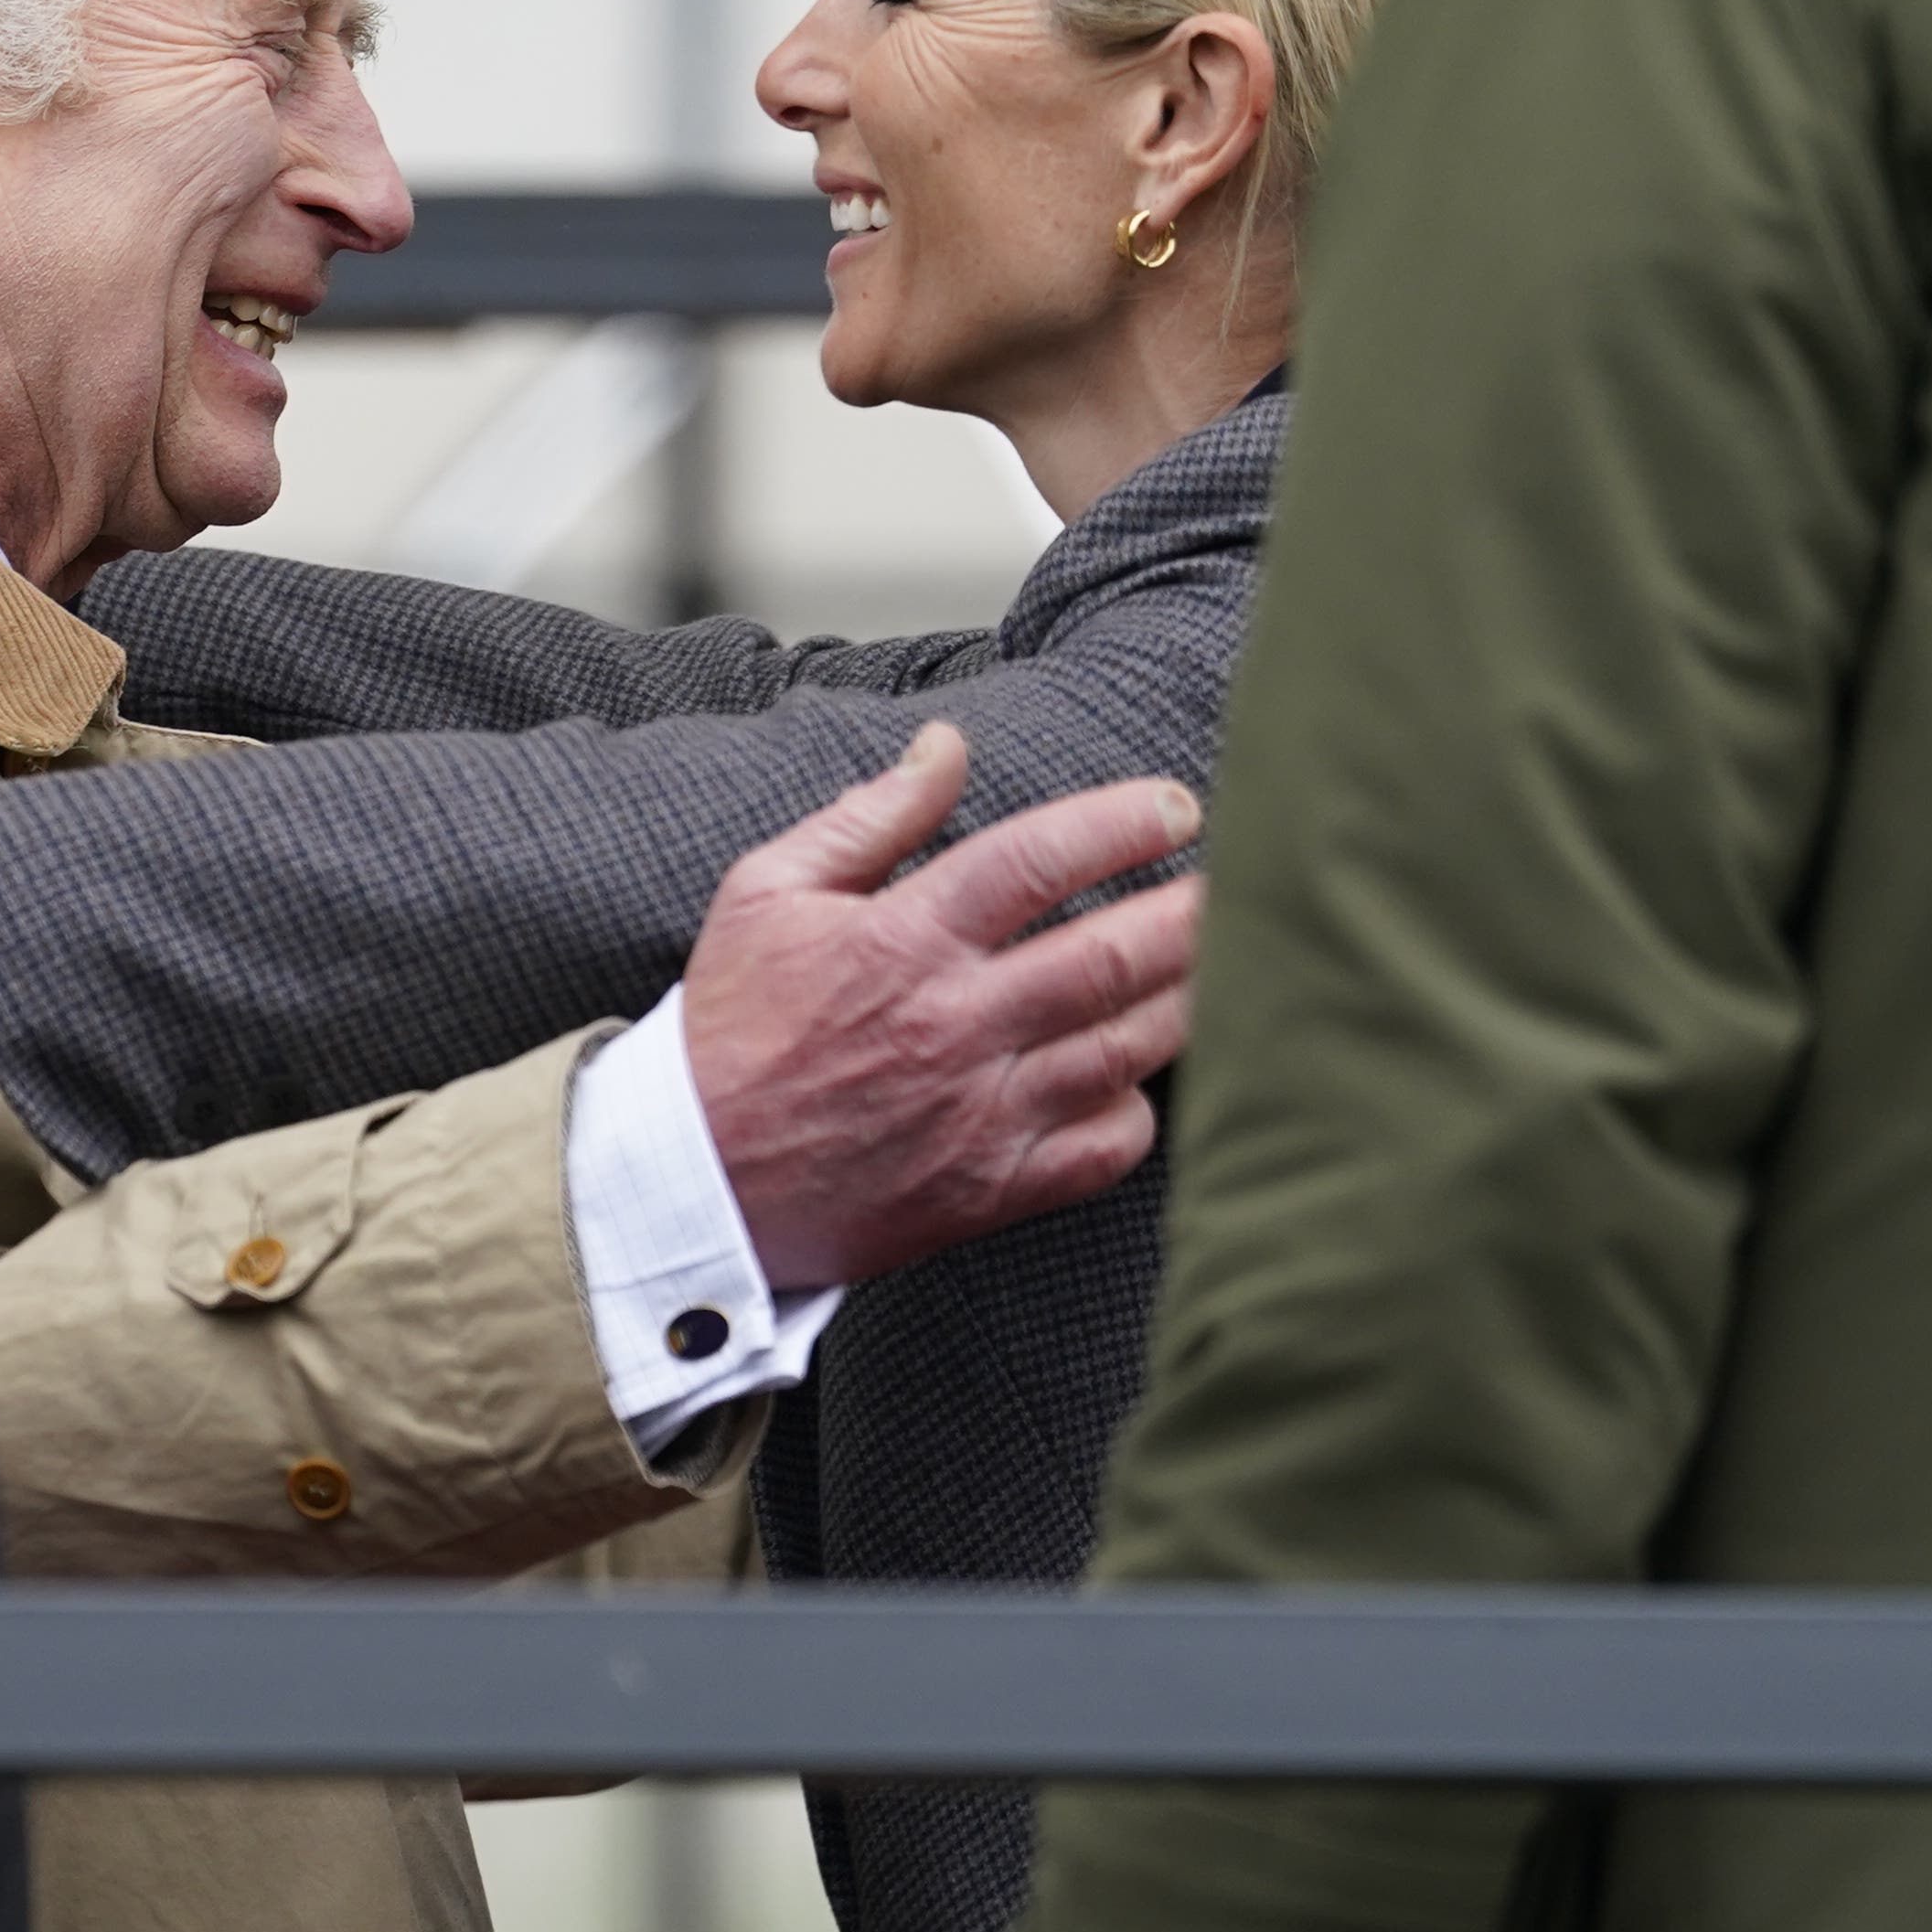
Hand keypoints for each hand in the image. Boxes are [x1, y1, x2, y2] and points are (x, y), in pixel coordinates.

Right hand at [682, 722, 1203, 1293]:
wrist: (692, 1184)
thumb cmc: (730, 1027)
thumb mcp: (768, 892)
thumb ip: (869, 815)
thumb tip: (948, 743)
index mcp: (901, 941)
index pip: (1037, 861)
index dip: (1121, 823)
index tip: (1176, 805)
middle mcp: (952, 1025)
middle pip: (1109, 957)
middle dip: (1191, 910)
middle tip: (1239, 879)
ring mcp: (979, 1113)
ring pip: (1124, 1048)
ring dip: (1188, 998)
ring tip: (1223, 958)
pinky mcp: (989, 1188)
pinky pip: (1103, 1148)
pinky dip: (1141, 1107)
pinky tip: (1140, 1070)